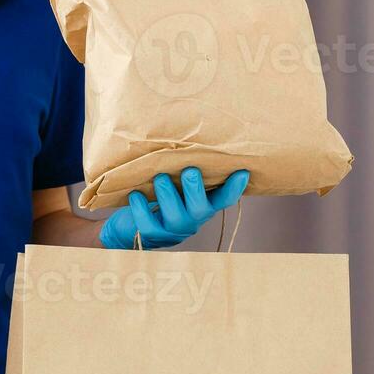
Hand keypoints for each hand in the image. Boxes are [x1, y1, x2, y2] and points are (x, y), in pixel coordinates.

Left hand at [98, 168, 248, 249]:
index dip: (234, 188)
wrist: (131, 225)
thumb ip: (186, 171)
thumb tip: (190, 140)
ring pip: (176, 216)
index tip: (243, 171)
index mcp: (203, 205)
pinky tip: (136, 194)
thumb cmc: (160, 196)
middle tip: (189, 170)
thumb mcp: (177, 184)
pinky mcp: (151, 234)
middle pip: (201, 209)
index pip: (224, 199)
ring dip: (168, 195)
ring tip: (160, 177)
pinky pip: (148, 224)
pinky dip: (141, 208)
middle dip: (195, 189)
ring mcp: (172, 228)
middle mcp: (192, 218)